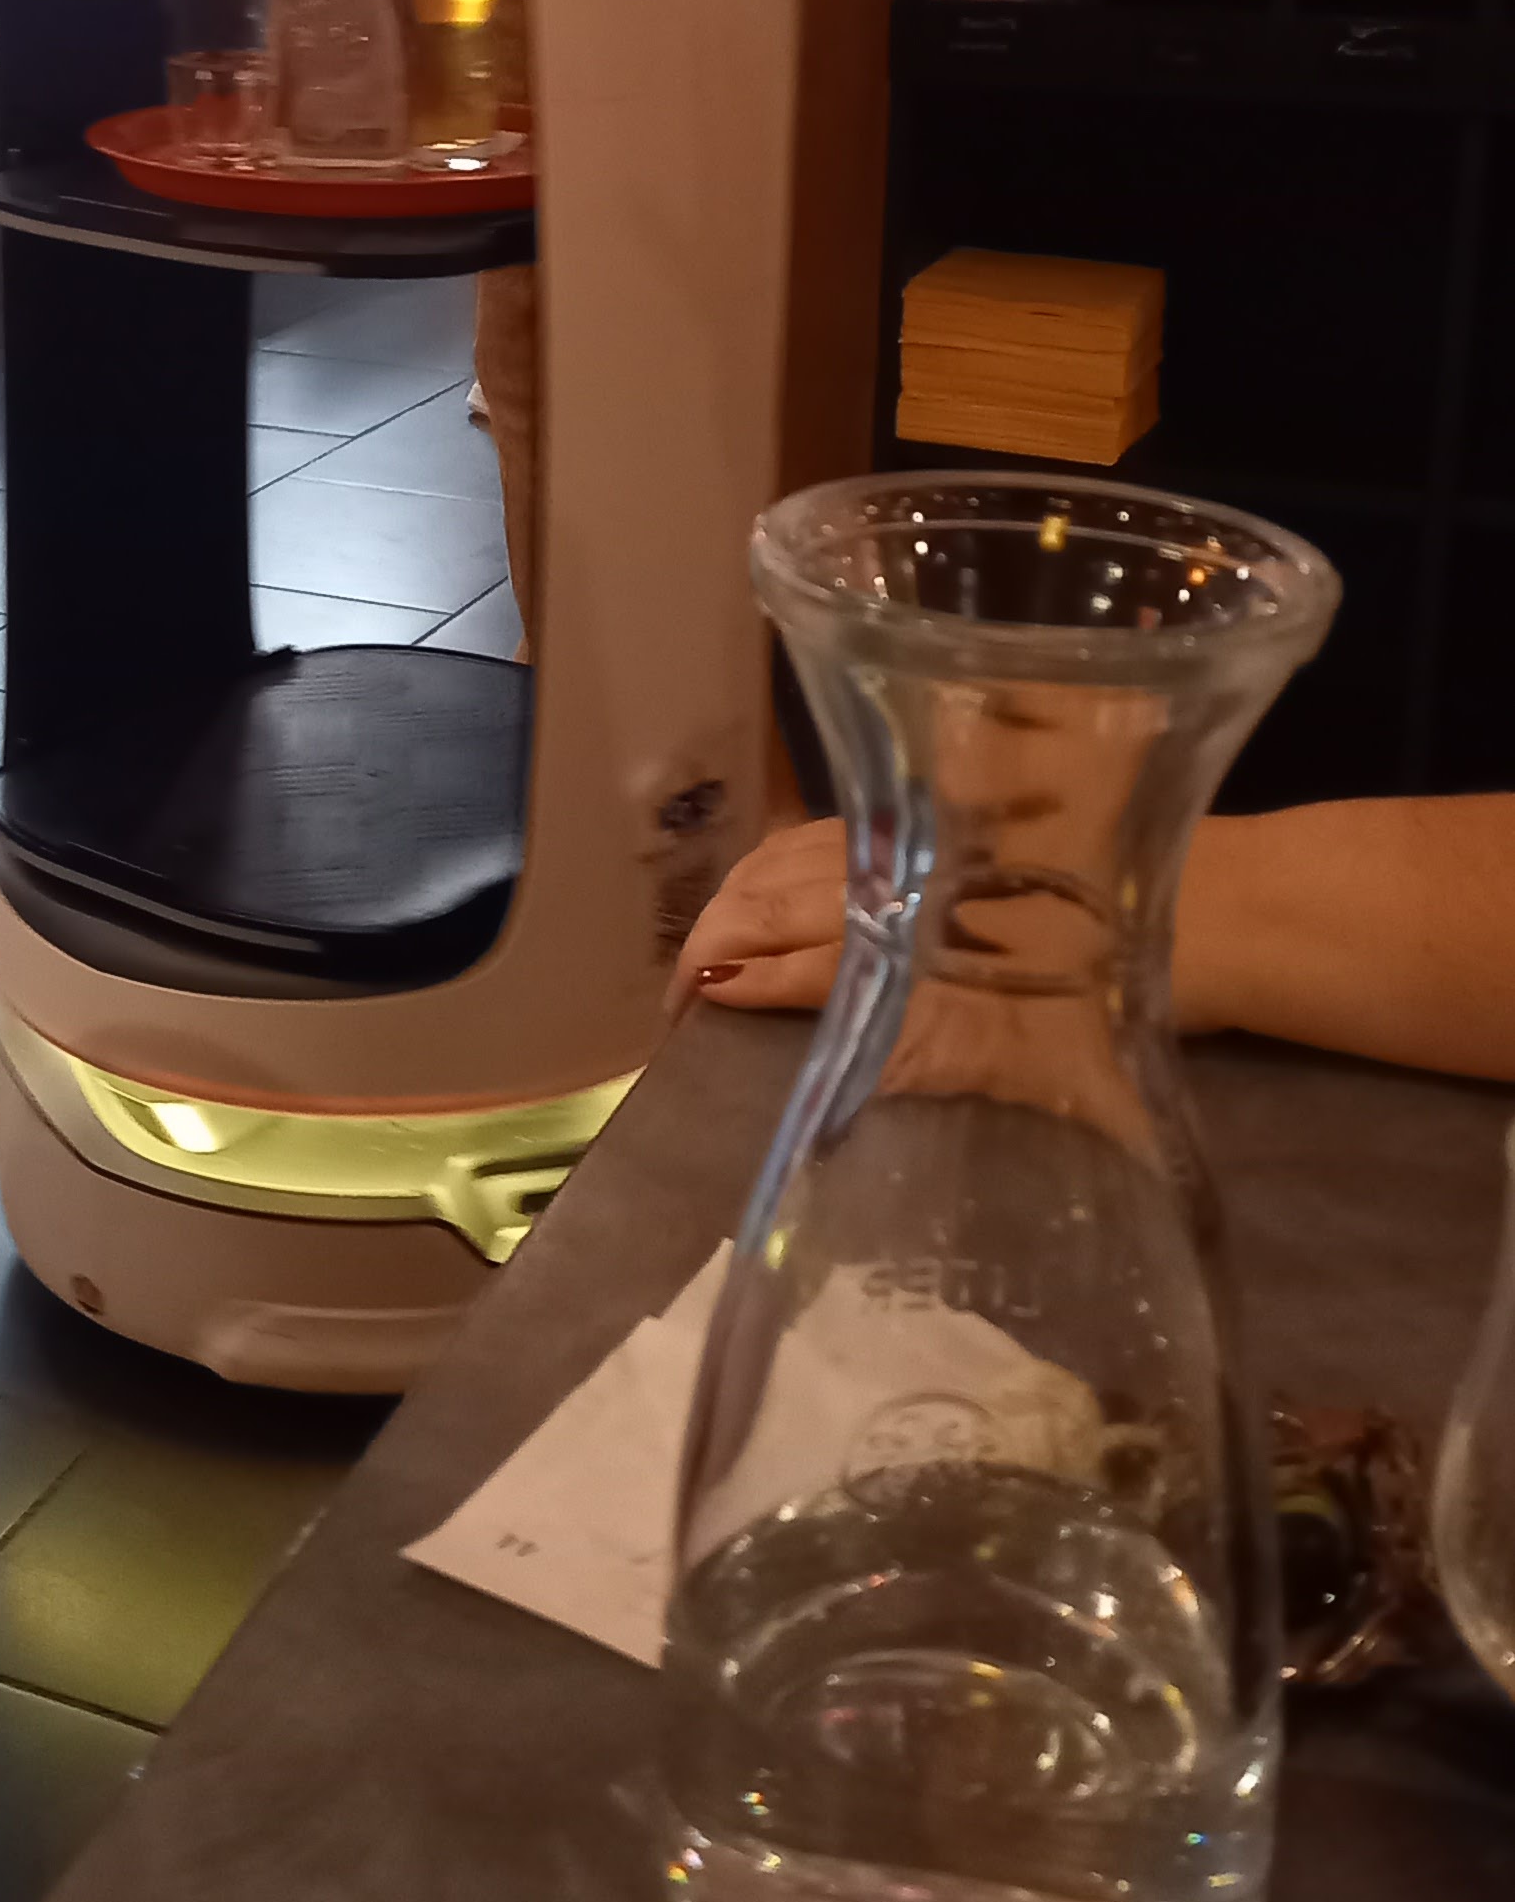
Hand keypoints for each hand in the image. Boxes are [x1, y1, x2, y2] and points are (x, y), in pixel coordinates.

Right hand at [677, 809, 1245, 1037]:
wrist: (1220, 909)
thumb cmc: (1131, 997)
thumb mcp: (1029, 1060)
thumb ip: (927, 1065)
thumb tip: (839, 1093)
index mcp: (917, 930)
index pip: (800, 954)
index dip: (737, 980)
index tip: (691, 1012)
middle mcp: (903, 867)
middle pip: (775, 894)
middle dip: (716, 939)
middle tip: (680, 994)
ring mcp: (917, 830)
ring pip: (791, 852)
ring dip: (738, 896)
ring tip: (708, 945)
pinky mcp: (939, 808)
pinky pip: (828, 829)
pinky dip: (778, 857)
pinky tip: (768, 879)